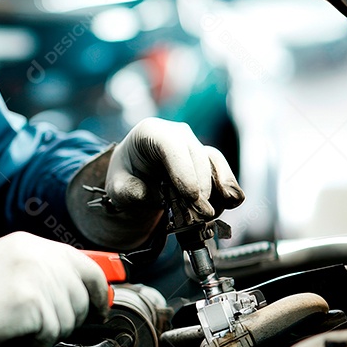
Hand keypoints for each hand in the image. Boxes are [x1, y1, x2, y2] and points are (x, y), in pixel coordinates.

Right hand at [0, 232, 109, 346]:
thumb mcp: (4, 266)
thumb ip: (40, 271)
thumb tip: (77, 291)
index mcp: (30, 244)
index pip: (84, 263)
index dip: (97, 288)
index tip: (99, 306)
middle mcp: (36, 254)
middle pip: (82, 292)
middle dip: (72, 317)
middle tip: (46, 326)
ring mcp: (34, 276)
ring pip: (70, 316)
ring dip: (50, 330)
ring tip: (20, 327)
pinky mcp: (29, 301)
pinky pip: (53, 331)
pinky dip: (36, 340)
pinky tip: (13, 333)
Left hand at [109, 118, 243, 218]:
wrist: (135, 176)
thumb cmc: (126, 176)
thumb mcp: (117, 186)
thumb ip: (130, 191)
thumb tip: (155, 196)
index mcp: (150, 131)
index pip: (170, 145)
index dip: (183, 171)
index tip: (191, 197)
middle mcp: (177, 134)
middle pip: (195, 155)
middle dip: (201, 187)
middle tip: (200, 215)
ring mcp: (194, 145)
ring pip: (213, 161)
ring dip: (218, 188)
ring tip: (212, 213)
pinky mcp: (207, 160)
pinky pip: (222, 170)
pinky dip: (228, 187)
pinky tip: (229, 203)